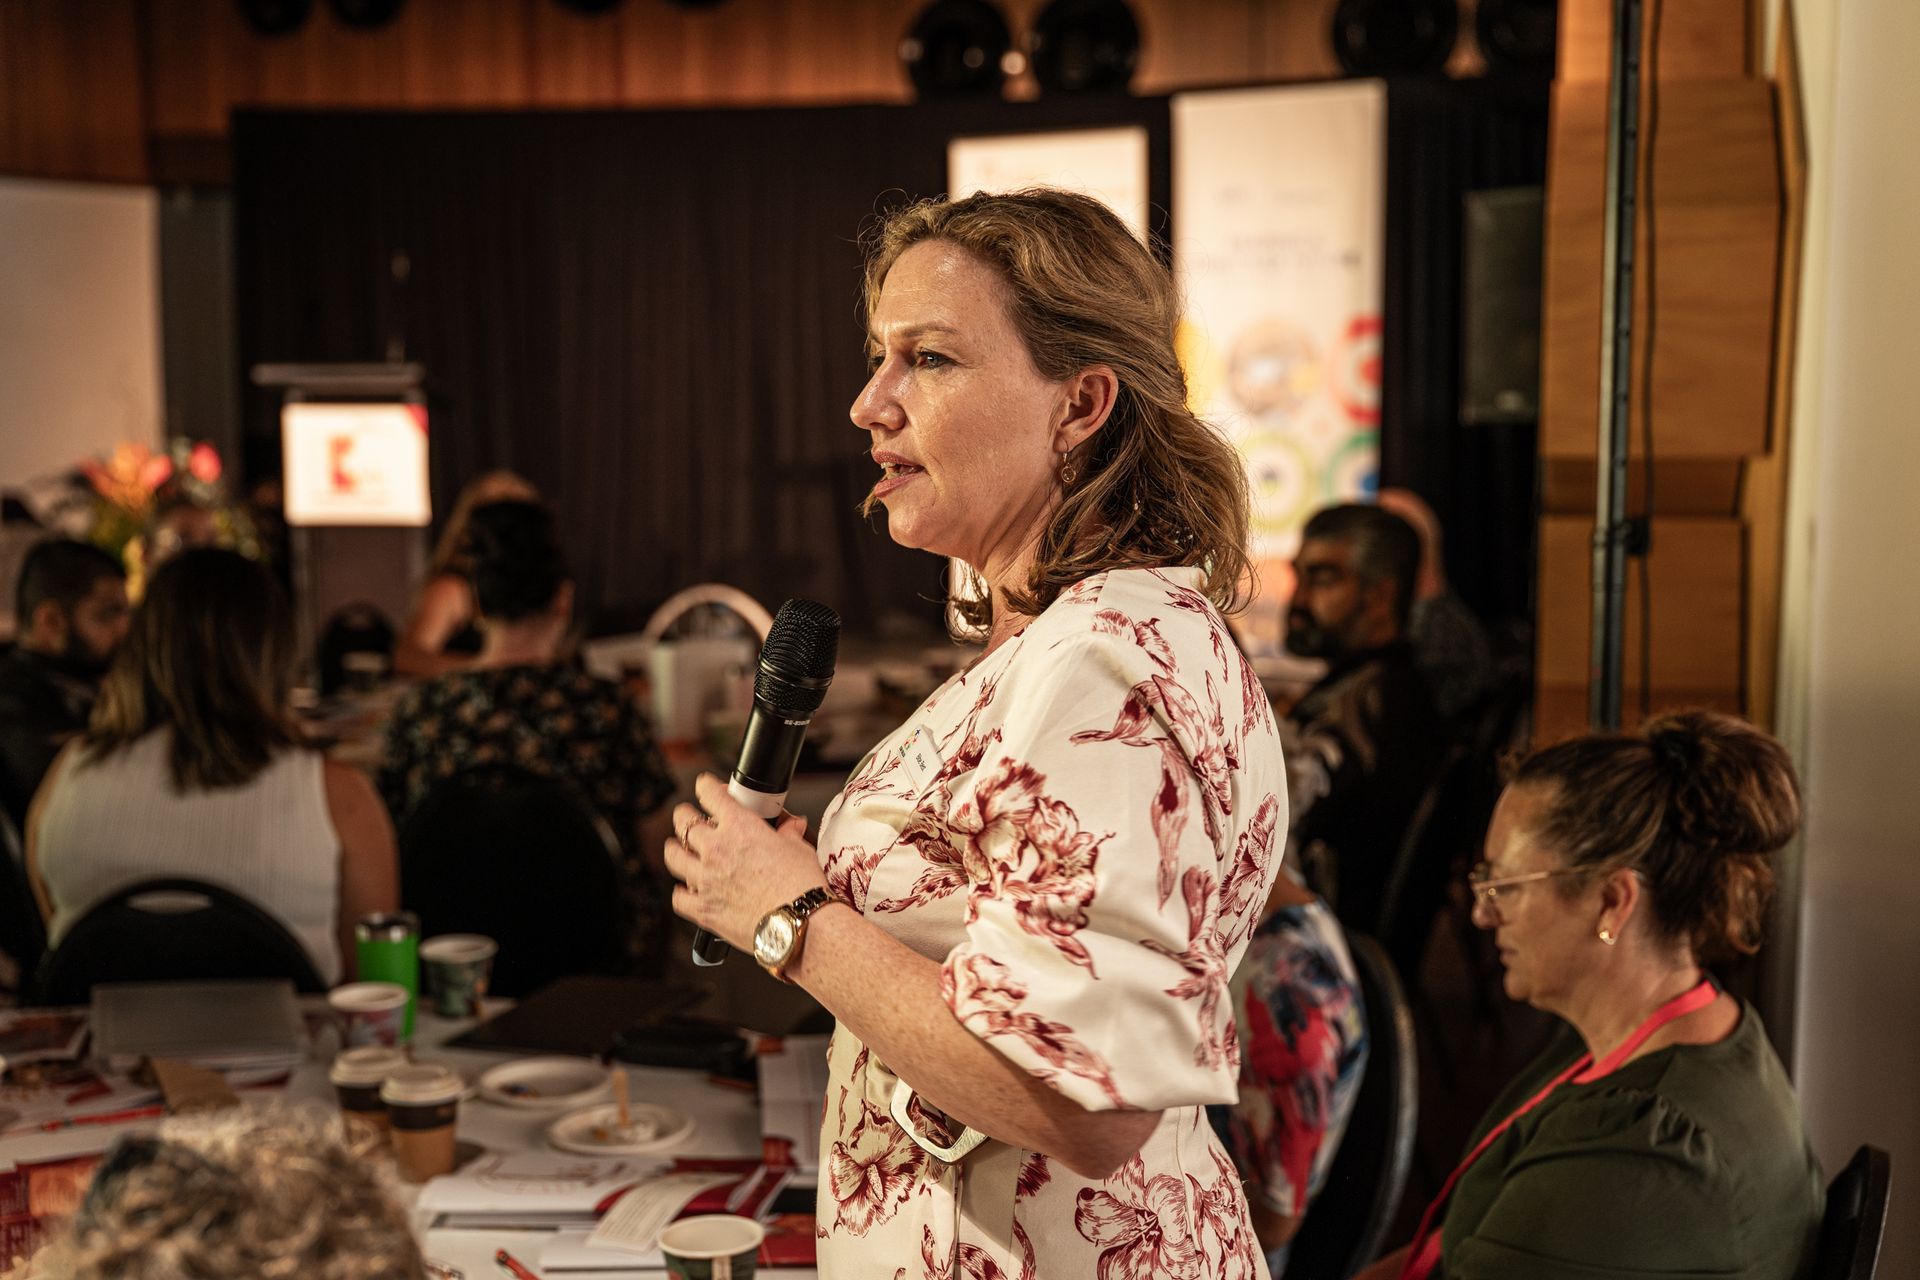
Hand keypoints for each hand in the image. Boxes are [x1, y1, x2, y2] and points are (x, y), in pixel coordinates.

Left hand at [663, 774, 826, 950]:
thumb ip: (788, 833)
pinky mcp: (702, 909)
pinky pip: (678, 897)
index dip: (706, 786)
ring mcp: (705, 879)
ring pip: (673, 856)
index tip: (705, 787)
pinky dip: (681, 892)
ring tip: (678, 850)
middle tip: (687, 817)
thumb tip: (791, 825)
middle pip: (683, 821)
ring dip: (675, 850)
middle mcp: (716, 849)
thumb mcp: (799, 849)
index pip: (710, 794)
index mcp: (739, 827)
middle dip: (684, 816)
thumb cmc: (801, 886)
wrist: (799, 923)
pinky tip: (687, 891)